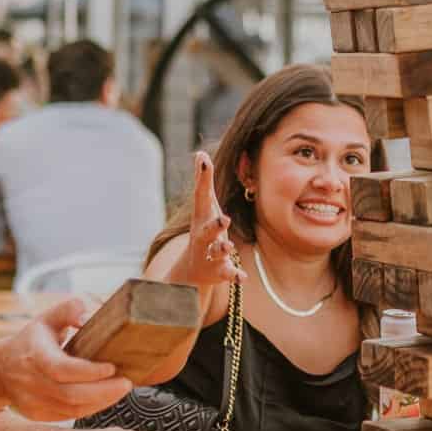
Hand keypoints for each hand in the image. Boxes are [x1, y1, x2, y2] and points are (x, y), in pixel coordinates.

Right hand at [0, 295, 133, 420]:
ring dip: (101, 402)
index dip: (89, 372)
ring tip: (121, 390)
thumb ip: (68, 310)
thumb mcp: (46, 318)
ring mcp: (33, 402)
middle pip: (71, 394)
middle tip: (126, 383)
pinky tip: (105, 398)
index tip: (112, 367)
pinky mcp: (39, 415)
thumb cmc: (30, 341)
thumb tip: (88, 315)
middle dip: (103, 391)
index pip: (62, 369)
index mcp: (34, 355)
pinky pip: (69, 416)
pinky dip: (91, 409)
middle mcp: (31, 382)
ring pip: (72, 410)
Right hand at [181, 151, 242, 288]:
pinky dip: (233, 275)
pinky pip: (226, 274)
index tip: (204, 160)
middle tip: (224, 218)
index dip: (202, 177)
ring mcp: (210, 254)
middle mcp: (203, 236)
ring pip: (216, 253)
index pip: (201, 195)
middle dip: (214, 225)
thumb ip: (203, 182)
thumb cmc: (203, 230)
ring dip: (223, 249)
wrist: (189, 271)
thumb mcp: (203, 207)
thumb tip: (200, 153)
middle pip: (206, 230)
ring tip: (229, 246)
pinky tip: (242, 276)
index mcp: (201, 217)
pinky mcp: (219, 271)